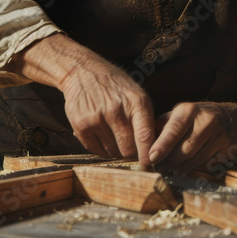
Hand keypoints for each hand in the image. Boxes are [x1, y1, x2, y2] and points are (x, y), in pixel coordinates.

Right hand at [8, 34, 155, 168]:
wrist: (83, 73)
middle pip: (128, 149)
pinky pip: (96, 150)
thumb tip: (156, 150)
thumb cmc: (116, 87)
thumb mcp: (138, 95)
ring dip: (116, 150)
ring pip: (112, 152)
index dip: (148, 155)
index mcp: (136, 102)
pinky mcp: (80, 125)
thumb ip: (147, 121)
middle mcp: (116, 110)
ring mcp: (96, 118)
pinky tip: (103, 136)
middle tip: (131, 149)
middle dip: (131, 153)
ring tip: (115, 137)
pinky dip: (102, 149)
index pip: (145, 136)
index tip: (149, 164)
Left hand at [149, 102, 236, 174]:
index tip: (152, 158)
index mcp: (189, 110)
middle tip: (159, 169)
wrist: (231, 117)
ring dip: (182, 168)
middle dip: (170, 162)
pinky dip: (197, 169)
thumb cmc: (196, 117)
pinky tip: (189, 168)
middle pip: (186, 148)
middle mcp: (207, 119)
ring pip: (197, 158)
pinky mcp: (229, 147)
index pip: (174, 129)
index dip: (163, 145)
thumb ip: (162, 125)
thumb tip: (143, 142)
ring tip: (172, 170)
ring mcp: (221, 133)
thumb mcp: (179, 114)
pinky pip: (210, 164)